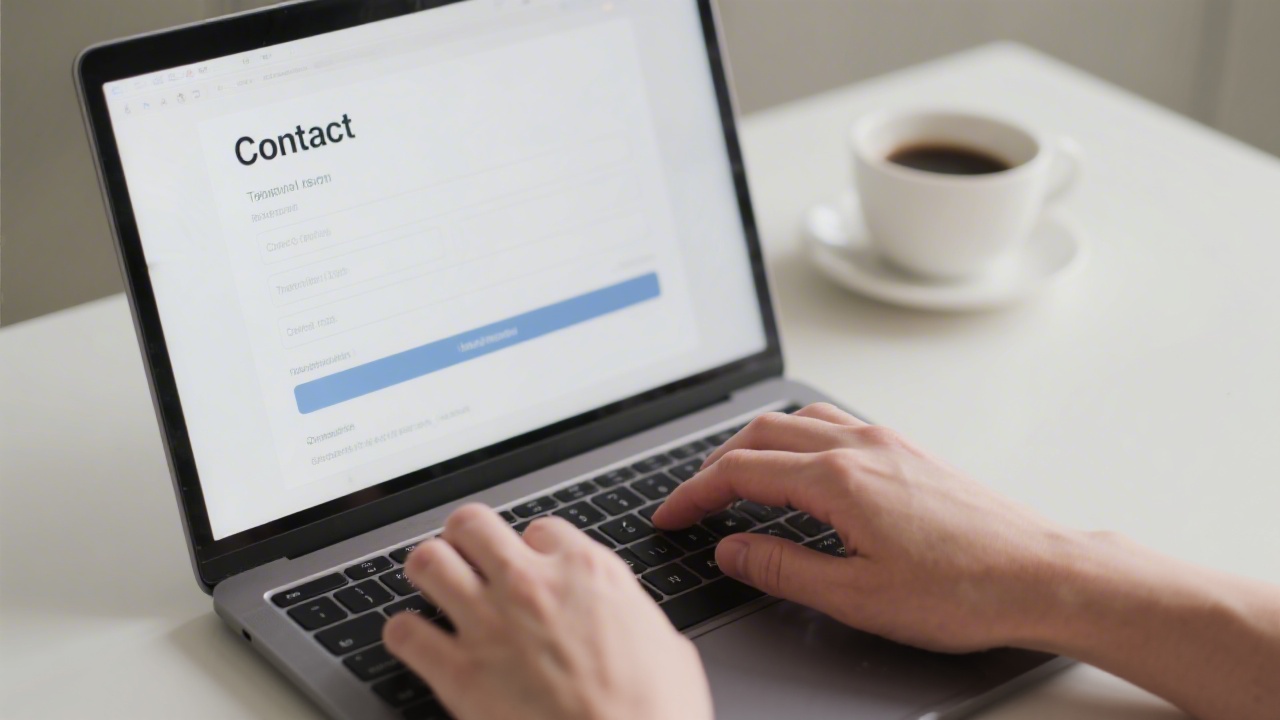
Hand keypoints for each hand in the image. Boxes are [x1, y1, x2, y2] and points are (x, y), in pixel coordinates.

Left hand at [382, 505, 713, 719]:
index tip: (532, 567)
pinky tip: (417, 644)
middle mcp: (531, 584)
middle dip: (465, 539)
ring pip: (427, 562)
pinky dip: (405, 635)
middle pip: (471, 525)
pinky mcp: (458, 673)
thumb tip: (623, 621)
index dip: (533, 548)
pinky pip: (403, 632)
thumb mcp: (667, 646)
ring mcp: (489, 623)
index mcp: (586, 572)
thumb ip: (629, 616)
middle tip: (468, 559)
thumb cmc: (657, 713)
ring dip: (428, 573)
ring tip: (434, 588)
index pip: (540, 529)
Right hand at [652, 403, 1080, 652]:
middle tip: (693, 500)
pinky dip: (796, 438)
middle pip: (761, 434)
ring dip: (755, 443)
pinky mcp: (909, 451)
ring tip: (736, 477)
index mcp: (839, 479)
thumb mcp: (856, 597)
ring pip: (798, 420)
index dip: (695, 494)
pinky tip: (802, 466)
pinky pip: (834, 424)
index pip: (741, 472)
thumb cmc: (963, 589)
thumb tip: (733, 550)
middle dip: (715, 464)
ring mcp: (887, 442)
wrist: (1042, 574)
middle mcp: (860, 446)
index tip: (671, 516)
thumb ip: (783, 568)